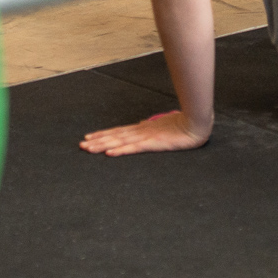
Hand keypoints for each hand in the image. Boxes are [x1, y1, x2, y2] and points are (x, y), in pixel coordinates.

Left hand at [80, 110, 210, 155]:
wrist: (196, 123)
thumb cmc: (183, 124)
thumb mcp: (164, 126)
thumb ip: (152, 127)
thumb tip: (143, 125)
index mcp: (143, 129)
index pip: (119, 132)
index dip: (103, 135)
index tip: (90, 138)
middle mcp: (141, 132)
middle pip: (115, 137)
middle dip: (97, 141)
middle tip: (81, 145)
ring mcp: (146, 137)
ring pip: (120, 142)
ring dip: (103, 146)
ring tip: (89, 149)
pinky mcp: (153, 144)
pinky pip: (133, 148)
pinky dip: (121, 151)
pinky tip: (110, 153)